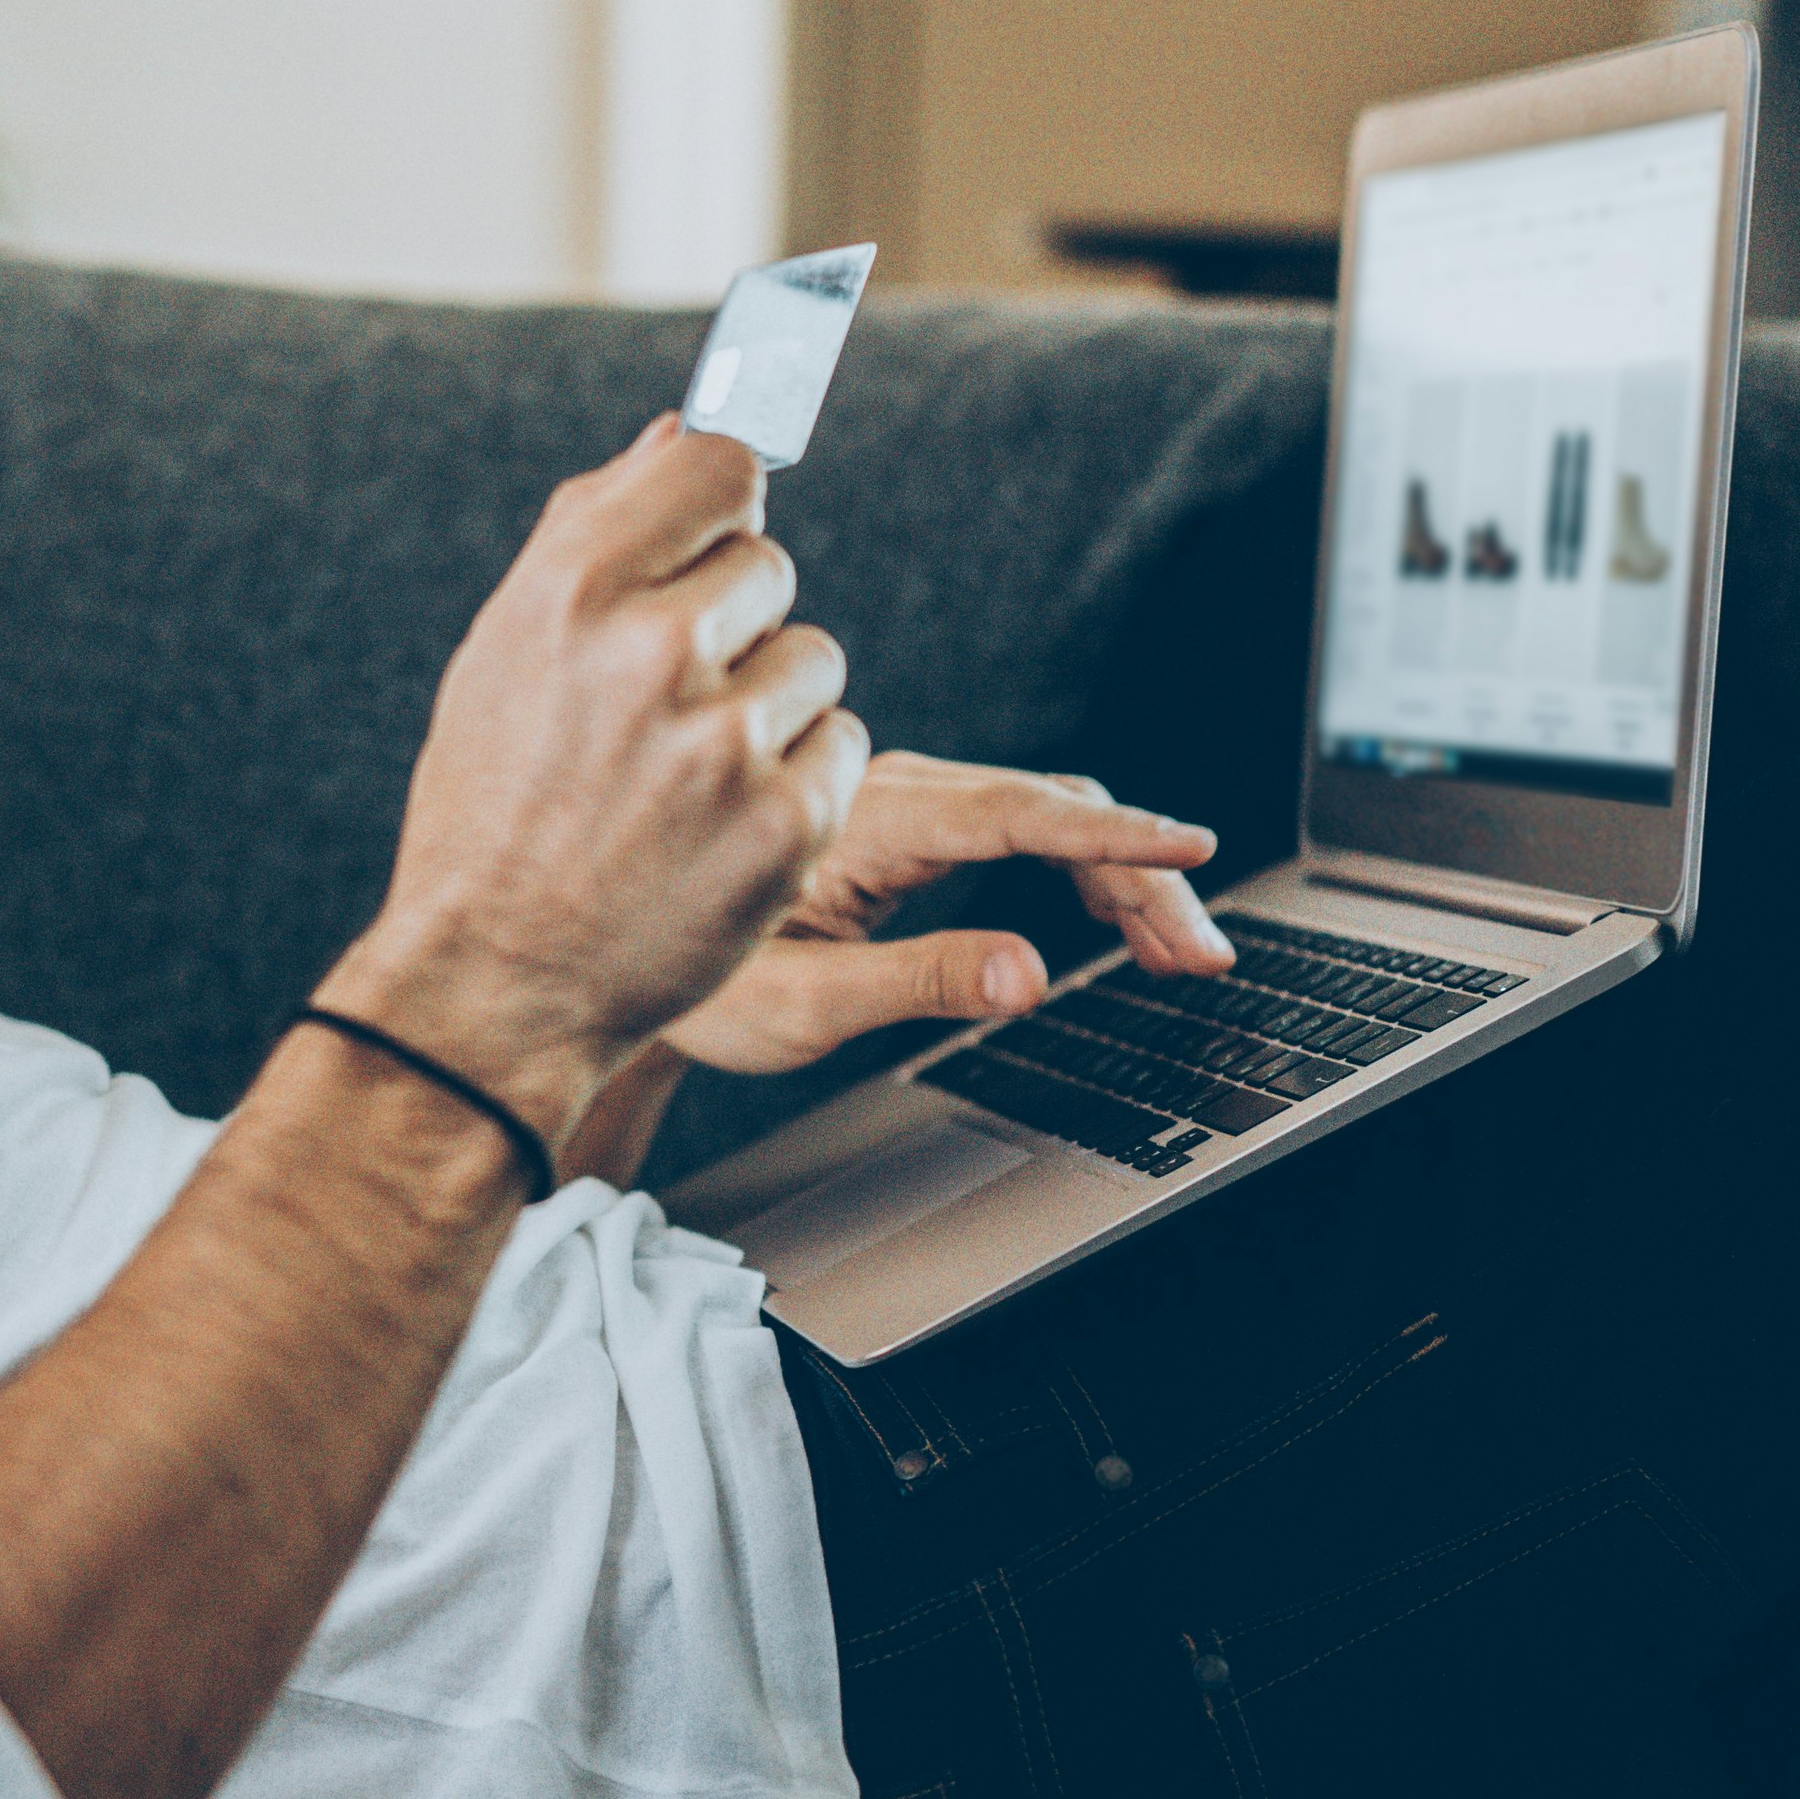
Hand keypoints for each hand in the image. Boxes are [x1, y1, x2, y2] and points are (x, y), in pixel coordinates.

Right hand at [318, 416, 867, 1143]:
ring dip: (772, 709)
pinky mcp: (788, 825)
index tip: (709, 539)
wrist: (492, 980)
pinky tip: (723, 828)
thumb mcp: (504, 651)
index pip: (721, 462)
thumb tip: (684, 425)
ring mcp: (727, 742)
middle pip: (772, 566)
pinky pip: (841, 748)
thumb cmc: (493, 805)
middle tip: (665, 708)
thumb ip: (594, 527)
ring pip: (813, 660)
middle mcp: (652, 651)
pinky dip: (799, 785)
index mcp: (572, 587)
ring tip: (687, 780)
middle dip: (734, 627)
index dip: (720, 502)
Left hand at [656, 752, 1231, 1074]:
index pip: (1015, 813)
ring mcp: (891, 802)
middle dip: (1141, 874)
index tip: (1190, 848)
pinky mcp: (895, 822)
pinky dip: (1076, 862)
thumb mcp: (803, 1006)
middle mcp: (880, 793)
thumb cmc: (684, 989)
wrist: (596, 962)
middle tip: (1202, 953)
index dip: (1113, 834)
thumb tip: (1029, 975)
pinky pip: (1009, 823)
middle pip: (1046, 808)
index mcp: (858, 822)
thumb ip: (921, 982)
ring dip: (1118, 872)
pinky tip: (1114, 911)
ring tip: (1180, 947)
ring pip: (1037, 812)